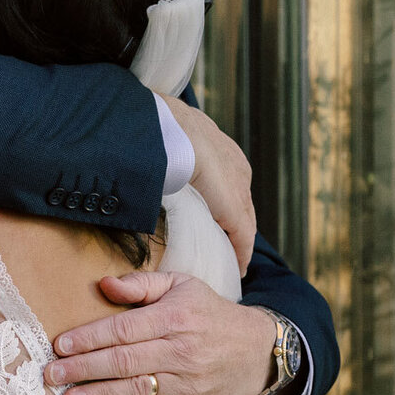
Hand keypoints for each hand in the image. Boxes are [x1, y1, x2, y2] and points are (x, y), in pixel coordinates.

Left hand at [44, 270, 275, 394]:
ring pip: (134, 389)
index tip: (60, 345)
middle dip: (83, 368)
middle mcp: (179, 350)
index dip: (90, 338)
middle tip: (52, 374)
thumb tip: (103, 284)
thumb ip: (141, 284)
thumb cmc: (209, 313)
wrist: (254, 350)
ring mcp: (185, 382)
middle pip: (123, 361)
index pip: (124, 329)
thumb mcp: (182, 285)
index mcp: (174, 318)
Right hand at [160, 98, 255, 273]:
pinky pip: (242, 235)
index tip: (220, 223)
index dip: (228, 205)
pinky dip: (241, 252)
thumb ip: (168, 153)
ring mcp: (238, 185)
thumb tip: (149, 160)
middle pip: (243, 204)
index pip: (231, 183)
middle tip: (230, 249)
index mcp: (221, 148)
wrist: (162, 127)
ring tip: (234, 261)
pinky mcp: (234, 206)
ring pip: (244, 220)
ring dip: (239, 242)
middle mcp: (236, 166)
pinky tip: (239, 266)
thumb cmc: (154, 129)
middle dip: (238, 226)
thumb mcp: (167, 139)